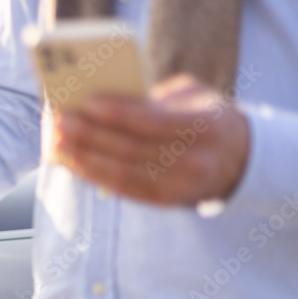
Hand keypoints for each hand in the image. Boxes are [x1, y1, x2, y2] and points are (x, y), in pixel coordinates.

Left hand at [53, 74, 249, 204]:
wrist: (240, 158)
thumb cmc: (205, 116)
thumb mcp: (194, 97)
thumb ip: (156, 97)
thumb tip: (104, 98)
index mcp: (205, 127)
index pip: (154, 121)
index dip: (119, 113)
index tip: (88, 102)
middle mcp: (194, 161)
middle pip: (131, 148)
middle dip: (90, 135)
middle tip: (60, 121)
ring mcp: (180, 186)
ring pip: (122, 172)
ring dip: (83, 157)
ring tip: (57, 141)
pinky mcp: (165, 201)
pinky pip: (123, 189)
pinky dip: (93, 175)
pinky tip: (72, 162)